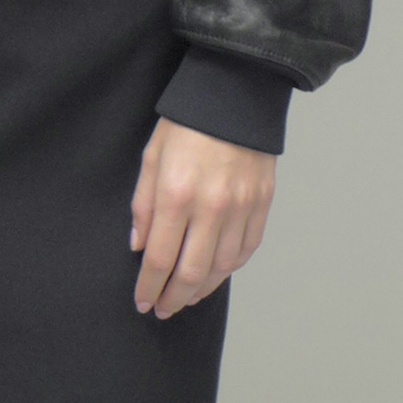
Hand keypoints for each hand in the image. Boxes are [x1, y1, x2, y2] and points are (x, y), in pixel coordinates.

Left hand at [129, 119, 275, 318]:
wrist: (236, 93)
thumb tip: (139, 247)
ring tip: (186, 297)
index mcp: (176, 196)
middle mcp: (211, 208)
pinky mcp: (262, 203)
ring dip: (201, 290)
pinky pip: (246, 249)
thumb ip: (143, 206)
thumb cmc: (187, 122)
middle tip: (163, 310)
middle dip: (173, 299)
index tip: (142, 302)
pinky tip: (215, 273)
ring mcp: (241, 208)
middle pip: (192, 273)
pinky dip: (229, 268)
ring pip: (222, 267)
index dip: (149, 287)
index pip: (160, 259)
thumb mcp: (151, 158)